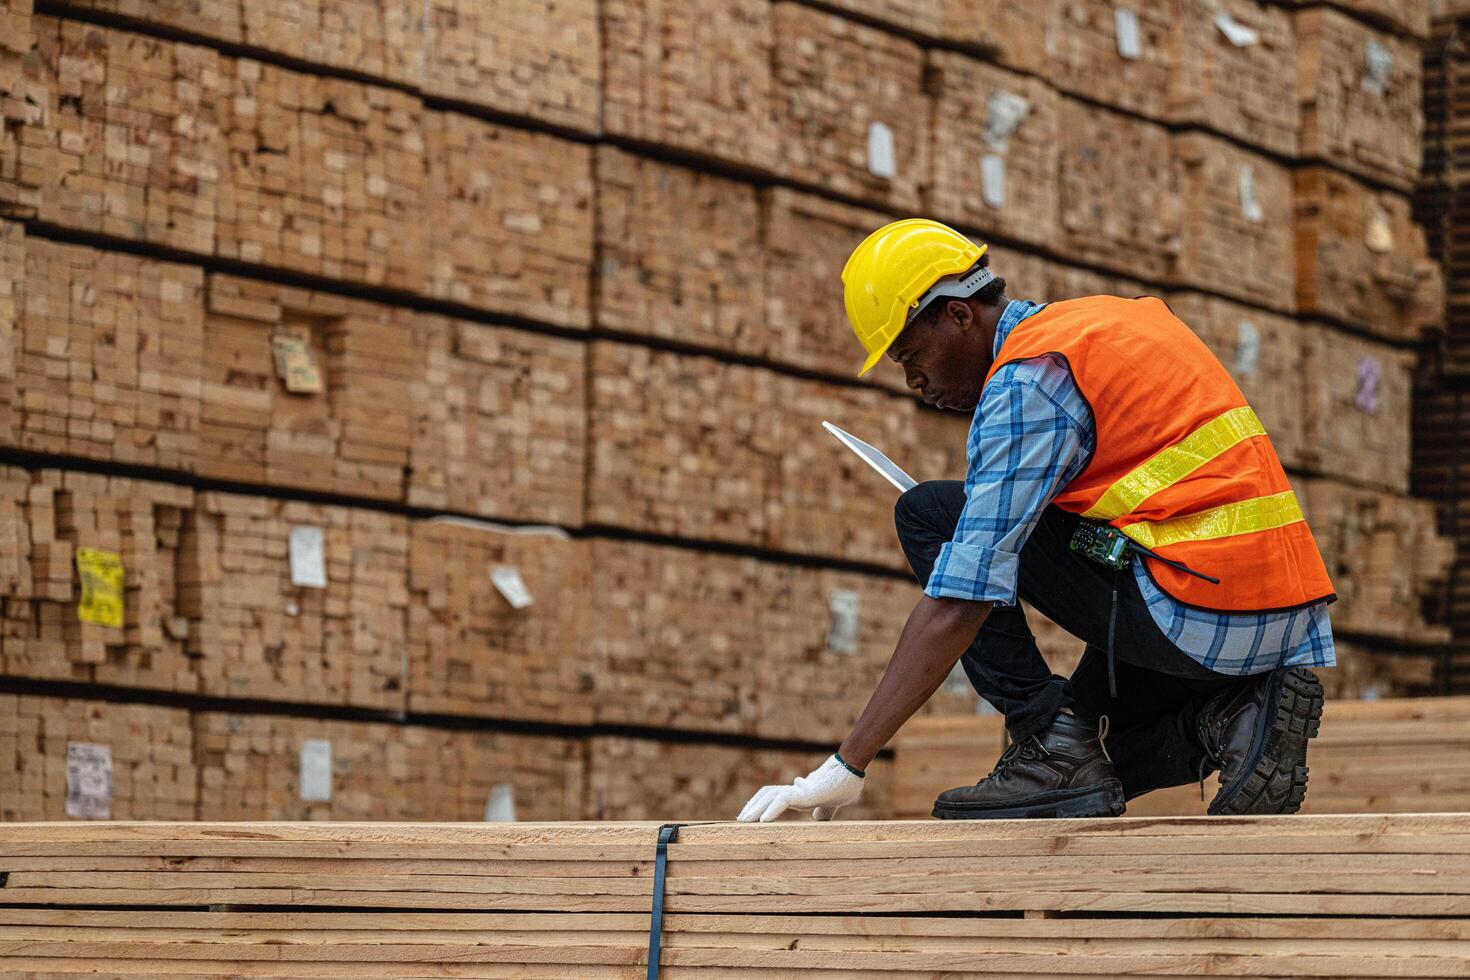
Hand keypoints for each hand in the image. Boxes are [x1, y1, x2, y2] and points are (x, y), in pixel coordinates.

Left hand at [736, 755, 863, 822]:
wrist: (853, 770)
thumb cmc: (845, 783)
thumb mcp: (831, 804)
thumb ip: (823, 811)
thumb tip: (818, 819)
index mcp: (800, 793)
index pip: (774, 795)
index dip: (762, 805)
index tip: (754, 818)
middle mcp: (796, 789)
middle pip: (767, 794)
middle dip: (752, 807)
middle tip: (740, 820)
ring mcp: (799, 789)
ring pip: (769, 796)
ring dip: (755, 808)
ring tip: (743, 821)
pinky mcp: (805, 792)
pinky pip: (782, 800)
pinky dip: (771, 810)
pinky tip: (762, 821)